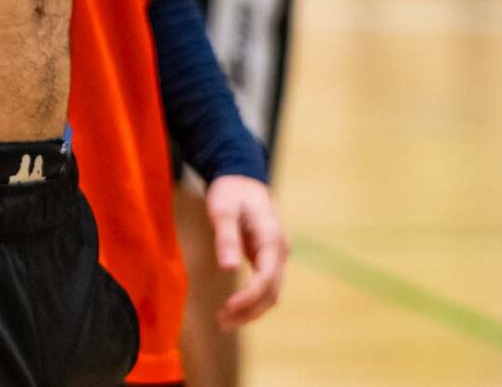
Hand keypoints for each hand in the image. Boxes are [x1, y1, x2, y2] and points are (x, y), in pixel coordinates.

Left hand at [204, 175, 287, 327]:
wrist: (242, 178)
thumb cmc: (231, 191)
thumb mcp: (223, 209)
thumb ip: (226, 237)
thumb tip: (228, 268)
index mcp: (271, 237)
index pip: (266, 276)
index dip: (249, 295)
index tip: (228, 307)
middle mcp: (279, 249)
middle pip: (271, 291)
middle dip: (249, 310)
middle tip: (221, 322)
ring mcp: (277, 255)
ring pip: (271, 292)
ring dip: (250, 310)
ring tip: (224, 321)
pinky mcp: (269, 259)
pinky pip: (265, 286)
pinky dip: (252, 301)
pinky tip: (234, 309)